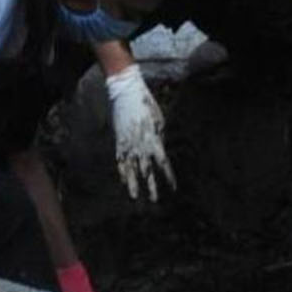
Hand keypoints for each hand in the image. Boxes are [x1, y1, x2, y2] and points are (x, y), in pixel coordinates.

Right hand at [106, 65, 174, 201]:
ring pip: (131, 169)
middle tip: (154, 200)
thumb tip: (160, 149)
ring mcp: (127, 144)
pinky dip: (122, 171)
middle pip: (146, 171)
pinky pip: (120, 160)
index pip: (163, 163)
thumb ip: (159, 137)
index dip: (168, 177)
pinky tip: (123, 181)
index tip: (173, 187)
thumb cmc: (146, 103)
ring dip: (133, 184)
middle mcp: (140, 145)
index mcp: (153, 139)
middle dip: (151, 186)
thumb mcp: (159, 119)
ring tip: (134, 197)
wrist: (125, 91)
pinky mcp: (118, 140)